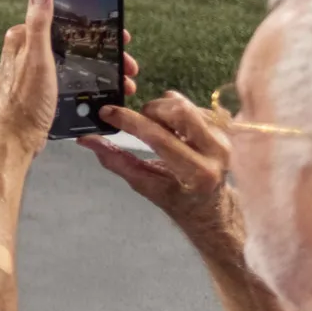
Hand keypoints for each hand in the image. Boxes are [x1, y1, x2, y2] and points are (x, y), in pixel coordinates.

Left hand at [0, 0, 140, 153]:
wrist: (15, 140)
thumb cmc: (23, 103)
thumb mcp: (37, 58)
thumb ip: (39, 23)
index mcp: (23, 38)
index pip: (63, 19)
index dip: (92, 24)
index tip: (115, 32)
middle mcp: (27, 52)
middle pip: (72, 41)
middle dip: (102, 49)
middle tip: (125, 60)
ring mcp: (35, 71)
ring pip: (75, 61)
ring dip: (100, 67)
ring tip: (121, 78)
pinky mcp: (42, 88)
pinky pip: (71, 78)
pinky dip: (89, 80)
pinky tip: (102, 88)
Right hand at [78, 92, 236, 245]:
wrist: (212, 206)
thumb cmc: (176, 200)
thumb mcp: (145, 185)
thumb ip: (116, 161)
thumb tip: (87, 140)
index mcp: (196, 173)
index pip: (159, 137)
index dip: (129, 121)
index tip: (107, 112)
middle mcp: (216, 152)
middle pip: (178, 110)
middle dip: (150, 110)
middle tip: (139, 122)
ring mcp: (224, 138)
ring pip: (185, 104)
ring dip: (162, 109)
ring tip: (156, 128)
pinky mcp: (224, 128)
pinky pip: (192, 105)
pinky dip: (174, 111)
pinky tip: (172, 130)